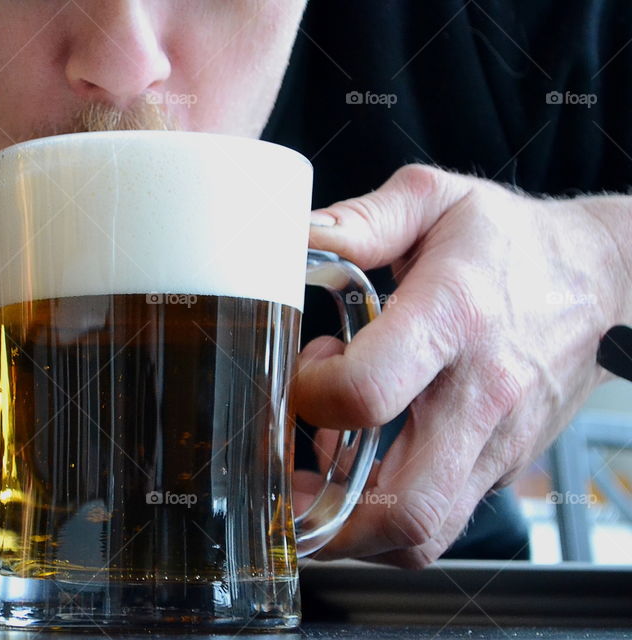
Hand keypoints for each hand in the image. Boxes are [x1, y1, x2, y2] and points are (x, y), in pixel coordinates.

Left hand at [295, 164, 630, 567]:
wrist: (605, 281)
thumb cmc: (512, 241)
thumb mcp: (435, 200)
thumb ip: (359, 221)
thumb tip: (288, 240)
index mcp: (453, 318)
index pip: (367, 392)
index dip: (310, 395)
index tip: (299, 376)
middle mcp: (480, 396)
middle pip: (400, 506)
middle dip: (319, 514)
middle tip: (280, 480)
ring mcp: (496, 443)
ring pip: (421, 534)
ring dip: (349, 528)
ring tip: (314, 478)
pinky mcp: (502, 467)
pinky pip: (440, 520)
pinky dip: (385, 516)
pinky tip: (360, 470)